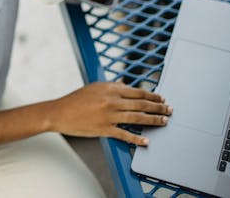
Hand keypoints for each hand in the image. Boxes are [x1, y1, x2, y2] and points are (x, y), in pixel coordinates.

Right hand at [49, 82, 171, 145]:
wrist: (59, 112)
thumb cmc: (75, 100)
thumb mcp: (94, 88)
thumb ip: (111, 88)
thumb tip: (127, 87)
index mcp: (109, 88)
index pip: (137, 92)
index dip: (152, 96)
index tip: (161, 99)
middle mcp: (111, 101)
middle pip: (141, 105)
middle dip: (158, 107)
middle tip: (169, 110)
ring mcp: (109, 115)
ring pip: (137, 118)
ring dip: (153, 121)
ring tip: (164, 122)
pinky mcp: (104, 129)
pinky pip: (125, 135)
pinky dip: (137, 139)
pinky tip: (146, 141)